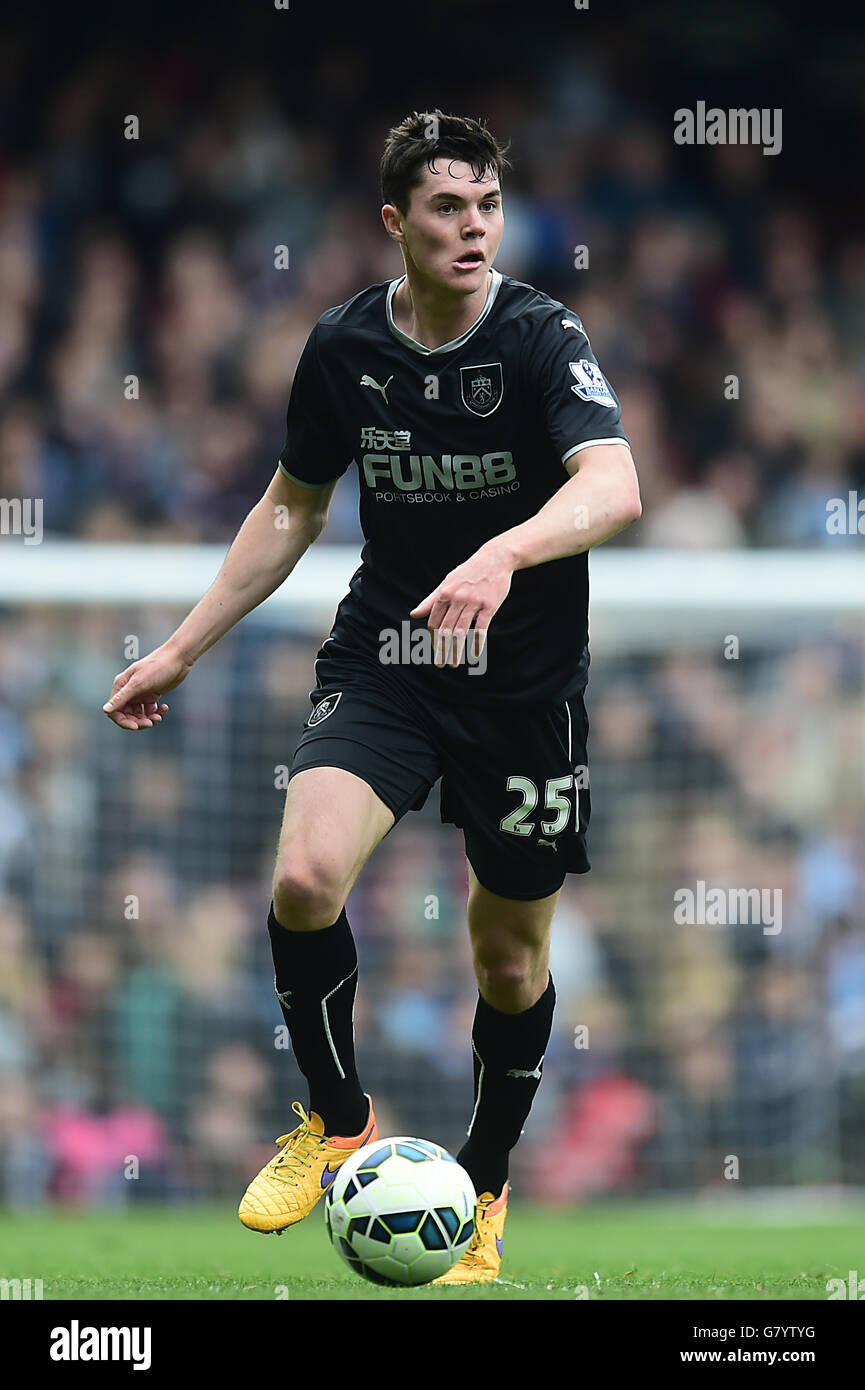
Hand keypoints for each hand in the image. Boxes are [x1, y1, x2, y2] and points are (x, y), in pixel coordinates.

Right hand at [102, 641, 192, 729]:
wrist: (178, 658)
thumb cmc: (157, 667)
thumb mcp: (139, 684)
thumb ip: (121, 698)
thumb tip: (105, 710)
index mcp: (121, 686)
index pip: (115, 710)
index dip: (123, 721)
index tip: (136, 727)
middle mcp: (129, 690)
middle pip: (127, 715)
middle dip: (138, 721)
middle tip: (151, 723)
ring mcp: (141, 693)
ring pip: (139, 714)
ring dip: (148, 718)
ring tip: (159, 717)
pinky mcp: (152, 695)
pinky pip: (151, 710)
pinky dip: (157, 712)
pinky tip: (164, 707)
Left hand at [410, 541, 514, 666]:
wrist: (495, 559)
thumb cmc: (468, 573)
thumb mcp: (447, 583)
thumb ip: (431, 600)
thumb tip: (413, 614)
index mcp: (444, 594)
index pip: (434, 622)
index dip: (433, 639)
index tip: (435, 651)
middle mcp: (457, 598)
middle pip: (446, 630)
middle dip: (441, 650)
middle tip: (440, 665)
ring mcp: (474, 602)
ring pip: (462, 632)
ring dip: (456, 651)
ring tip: (453, 664)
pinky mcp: (490, 605)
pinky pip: (482, 628)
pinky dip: (478, 643)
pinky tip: (476, 655)